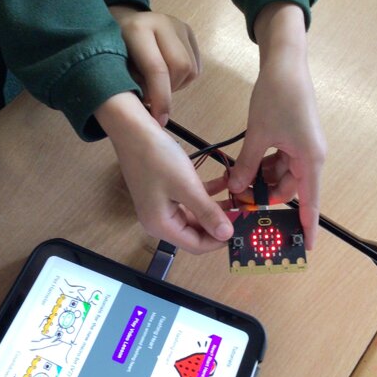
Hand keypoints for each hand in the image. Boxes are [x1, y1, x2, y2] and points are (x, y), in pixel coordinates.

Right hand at [96, 92, 232, 253]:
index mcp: (161, 225)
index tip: (241, 226)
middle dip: (220, 222)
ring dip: (216, 206)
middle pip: (196, 231)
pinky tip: (224, 181)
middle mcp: (160, 221)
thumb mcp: (187, 187)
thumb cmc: (156, 158)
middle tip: (243, 209)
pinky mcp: (165, 192)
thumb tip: (227, 235)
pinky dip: (206, 193)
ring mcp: (162, 206)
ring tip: (238, 195)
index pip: (196, 245)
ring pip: (196, 215)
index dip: (220, 240)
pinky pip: (190, 200)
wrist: (133, 131)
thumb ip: (207, 213)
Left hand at [110, 5, 200, 126]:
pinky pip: (196, 66)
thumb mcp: (116, 69)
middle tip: (155, 99)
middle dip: (170, 91)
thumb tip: (152, 108)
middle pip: (181, 67)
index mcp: (138, 30)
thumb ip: (133, 86)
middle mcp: (162, 23)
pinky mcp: (188, 32)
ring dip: (177, 86)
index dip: (161, 98)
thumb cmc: (115, 51)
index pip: (157, 68)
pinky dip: (183, 79)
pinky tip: (168, 76)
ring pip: (191, 69)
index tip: (159, 120)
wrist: (121, 23)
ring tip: (159, 86)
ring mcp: (178, 25)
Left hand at [228, 3, 325, 249]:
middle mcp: (310, 156)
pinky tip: (245, 165)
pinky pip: (279, 160)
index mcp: (309, 160)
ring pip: (281, 174)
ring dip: (261, 179)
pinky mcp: (294, 137)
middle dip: (266, 196)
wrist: (285, 63)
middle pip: (289, 188)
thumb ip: (248, 165)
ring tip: (237, 181)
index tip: (307, 247)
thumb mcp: (258, 135)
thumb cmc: (277, 97)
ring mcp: (302, 146)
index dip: (308, 226)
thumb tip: (236, 188)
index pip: (310, 202)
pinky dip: (263, 165)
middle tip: (241, 201)